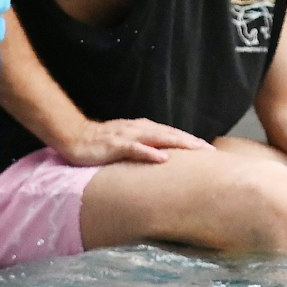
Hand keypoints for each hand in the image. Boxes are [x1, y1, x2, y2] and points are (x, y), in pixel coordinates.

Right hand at [58, 118, 212, 165]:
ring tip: (196, 150)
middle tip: (211, 151)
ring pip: (158, 138)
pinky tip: (162, 158)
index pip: (173, 134)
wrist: (74, 136)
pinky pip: (135, 149)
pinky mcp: (115, 145)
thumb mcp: (129, 143)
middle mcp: (139, 129)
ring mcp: (128, 136)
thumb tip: (165, 158)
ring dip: (178, 143)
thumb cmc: (103, 143)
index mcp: (144, 129)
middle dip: (192, 142)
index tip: (210, 150)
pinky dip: (149, 153)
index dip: (192, 141)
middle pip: (171, 134)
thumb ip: (147, 146)